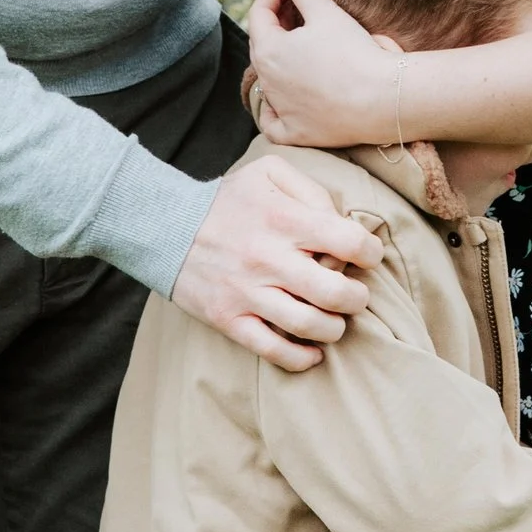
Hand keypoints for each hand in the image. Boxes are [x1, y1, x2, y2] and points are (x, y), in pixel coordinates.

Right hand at [170, 152, 382, 370]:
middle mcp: (268, 258)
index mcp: (283, 219)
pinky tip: (313, 351)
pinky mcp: (228, 318)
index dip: (370, 252)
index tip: (366, 256)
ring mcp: (247, 292)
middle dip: (357, 297)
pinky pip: (273, 350)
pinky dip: (301, 358)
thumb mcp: (268, 173)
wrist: (162, 226)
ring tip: (335, 320)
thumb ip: (311, 189)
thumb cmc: (226, 200)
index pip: (349, 242)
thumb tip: (342, 221)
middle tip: (354, 294)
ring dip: (335, 328)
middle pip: (336, 292)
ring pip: (309, 325)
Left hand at [245, 0, 406, 152]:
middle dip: (277, 24)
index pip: (259, 13)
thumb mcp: (325, 12)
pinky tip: (286, 99)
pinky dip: (275, 110)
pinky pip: (274, 123)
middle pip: (262, 45)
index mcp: (267, 50)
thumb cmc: (355, 53)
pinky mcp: (296, 134)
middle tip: (297, 9)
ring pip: (268, 82)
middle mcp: (267, 82)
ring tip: (302, 45)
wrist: (384, 101)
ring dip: (279, 60)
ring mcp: (280, 110)